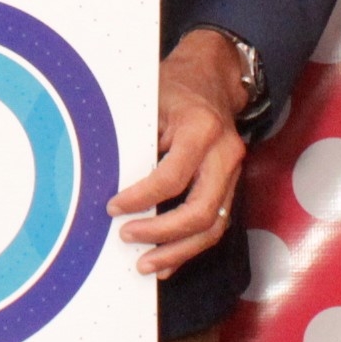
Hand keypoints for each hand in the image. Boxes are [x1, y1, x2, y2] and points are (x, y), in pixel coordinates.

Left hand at [108, 30, 246, 275]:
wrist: (212, 76)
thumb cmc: (175, 85)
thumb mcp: (149, 100)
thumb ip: (135, 137)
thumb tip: (107, 178)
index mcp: (201, 129)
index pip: (172, 177)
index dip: (141, 198)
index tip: (113, 208)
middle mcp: (224, 153)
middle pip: (201, 211)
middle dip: (162, 234)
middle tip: (127, 238)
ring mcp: (233, 171)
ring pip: (214, 225)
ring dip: (179, 251)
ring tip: (146, 265)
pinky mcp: (230, 183)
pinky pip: (216, 222)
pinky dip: (191, 245)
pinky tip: (168, 259)